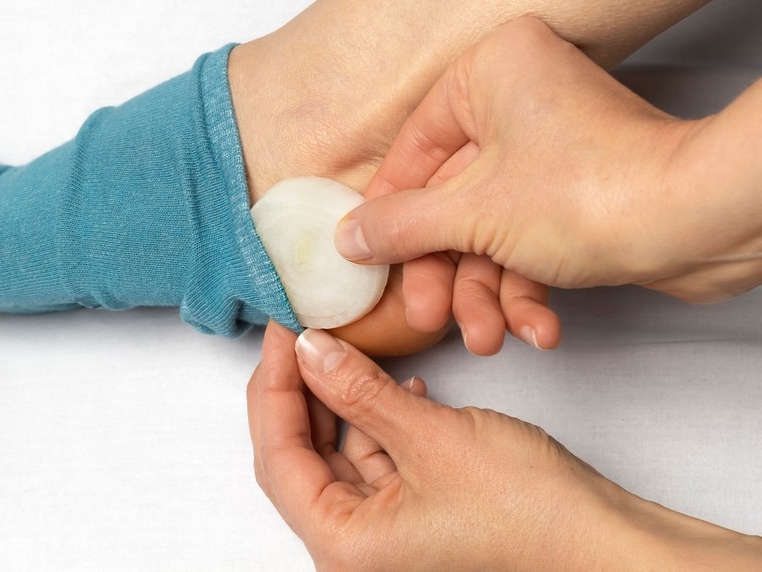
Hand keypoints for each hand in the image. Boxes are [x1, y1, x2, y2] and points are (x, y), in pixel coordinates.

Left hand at [248, 322, 761, 569]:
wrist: (603, 541)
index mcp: (344, 543)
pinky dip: (378, 418)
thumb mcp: (431, 437)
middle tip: (301, 330)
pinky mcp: (415, 511)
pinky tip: (395, 383)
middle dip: (300, 389)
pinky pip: (377, 457)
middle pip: (301, 453)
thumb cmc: (529, 513)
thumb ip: (360, 391)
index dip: (273, 385)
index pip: (277, 454)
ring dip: (340, 398)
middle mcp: (355, 544)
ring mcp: (385, 530)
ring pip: (339, 451)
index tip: (281, 331)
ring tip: (340, 342)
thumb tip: (310, 350)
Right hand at [335, 16, 761, 303]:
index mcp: (489, 73)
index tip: (368, 255)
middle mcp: (521, 99)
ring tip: (491, 337)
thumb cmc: (595, 191)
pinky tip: (536, 327)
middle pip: (452, 200)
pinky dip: (528, 286)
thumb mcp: (471, 216)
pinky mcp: (578, 190)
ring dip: (486, 292)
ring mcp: (553, 147)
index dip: (389, 213)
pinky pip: (529, 238)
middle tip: (430, 314)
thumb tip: (350, 237)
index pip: (414, 150)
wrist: (701, 226)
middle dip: (447, 271)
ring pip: (490, 229)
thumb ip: (400, 226)